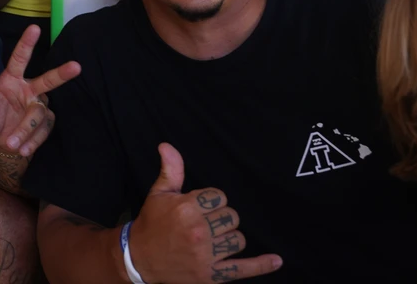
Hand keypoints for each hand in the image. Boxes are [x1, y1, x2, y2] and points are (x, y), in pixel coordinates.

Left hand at [0, 25, 79, 155]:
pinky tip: (23, 150)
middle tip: (76, 66)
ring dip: (27, 129)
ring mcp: (38, 107)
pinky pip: (43, 131)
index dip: (26, 44)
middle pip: (47, 80)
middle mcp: (28, 90)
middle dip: (61, 73)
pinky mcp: (44, 124)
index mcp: (10, 80)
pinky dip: (32, 141)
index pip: (19, 59)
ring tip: (13, 144)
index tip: (34, 27)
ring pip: (39, 114)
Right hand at [132, 143, 282, 282]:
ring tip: (214, 239)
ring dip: (230, 237)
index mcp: (186, 208)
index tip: (201, 207)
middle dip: (221, 218)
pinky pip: (243, 269)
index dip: (211, 201)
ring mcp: (206, 255)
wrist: (140, 258)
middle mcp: (198, 231)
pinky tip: (276, 260)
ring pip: (238, 239)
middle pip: (232, 217)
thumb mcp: (158, 193)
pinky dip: (261, 265)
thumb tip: (167, 145)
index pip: (219, 197)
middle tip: (206, 223)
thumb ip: (170, 170)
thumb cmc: (152, 223)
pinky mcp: (211, 275)